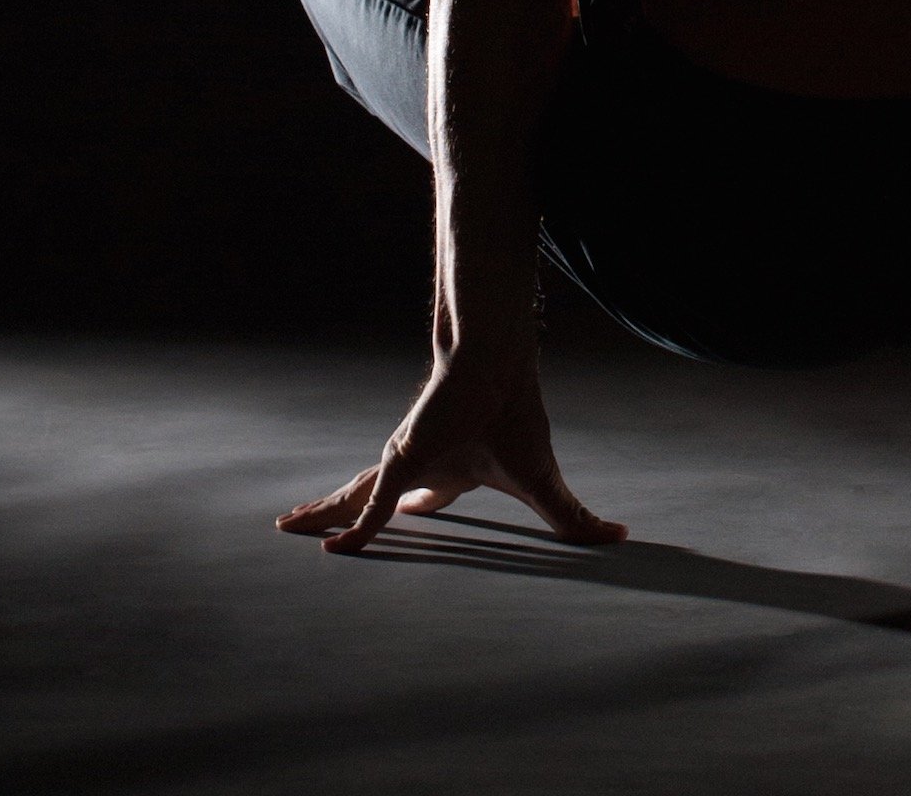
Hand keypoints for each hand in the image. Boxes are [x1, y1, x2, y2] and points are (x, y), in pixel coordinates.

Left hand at [276, 367, 625, 553]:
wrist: (495, 366)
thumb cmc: (516, 418)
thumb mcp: (543, 485)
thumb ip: (574, 518)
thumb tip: (620, 537)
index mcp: (456, 468)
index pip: (428, 494)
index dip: (416, 506)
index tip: (412, 512)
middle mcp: (423, 463)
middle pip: (376, 495)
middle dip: (353, 513)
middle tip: (326, 530)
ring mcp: (403, 459)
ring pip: (356, 495)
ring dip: (328, 512)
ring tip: (291, 526)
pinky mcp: (396, 458)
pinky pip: (365, 503)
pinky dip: (347, 525)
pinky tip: (322, 543)